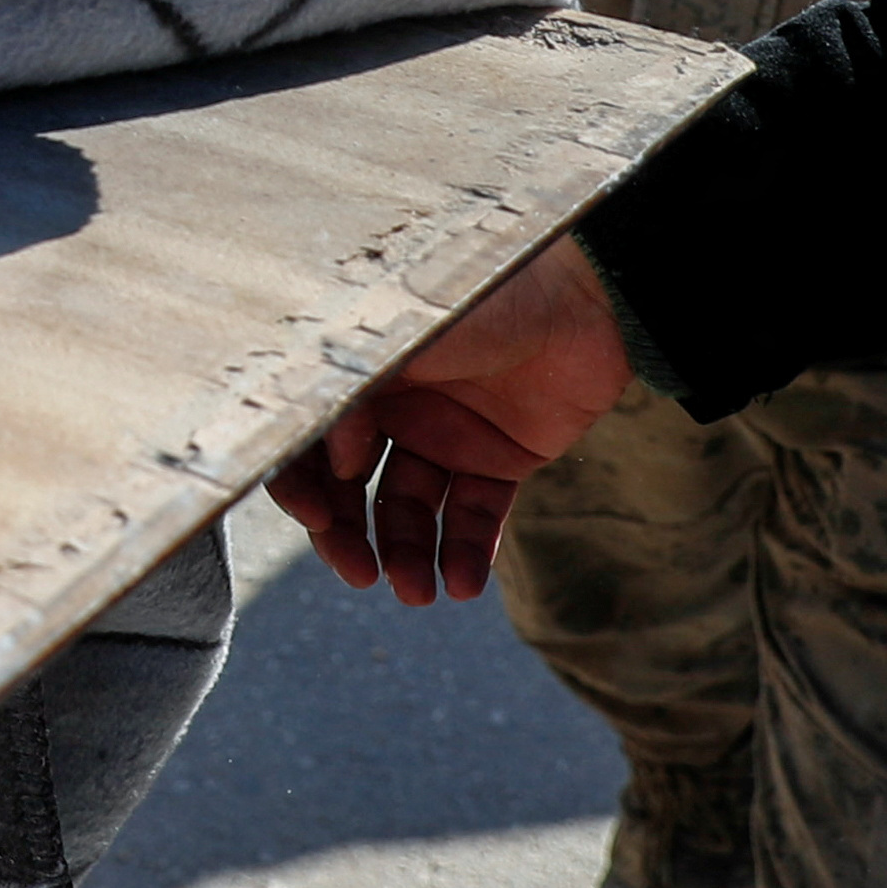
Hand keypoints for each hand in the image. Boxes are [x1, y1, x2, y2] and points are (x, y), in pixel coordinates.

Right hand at [263, 237, 633, 604]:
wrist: (585, 295)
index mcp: (360, 371)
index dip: (301, 481)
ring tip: (418, 593)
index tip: (317, 516)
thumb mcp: (402, 336)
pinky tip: (461, 585)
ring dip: (406, 555)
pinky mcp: (501, 459)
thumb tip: (334, 467)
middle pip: (352, 487)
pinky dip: (465, 553)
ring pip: (410, 510)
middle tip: (359, 575)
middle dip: (349, 535)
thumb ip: (356, 397)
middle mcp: (395, 407)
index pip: (307, 440)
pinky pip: (473, 515)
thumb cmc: (482, 294)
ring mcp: (448, 435)